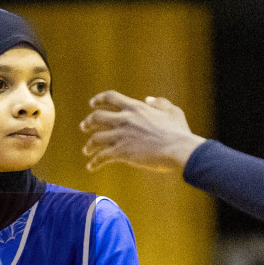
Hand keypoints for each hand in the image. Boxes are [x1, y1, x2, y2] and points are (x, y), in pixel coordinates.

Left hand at [79, 91, 206, 173]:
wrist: (178, 149)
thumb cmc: (179, 131)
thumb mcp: (172, 111)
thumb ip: (159, 102)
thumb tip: (148, 99)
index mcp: (135, 107)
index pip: (111, 97)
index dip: (98, 99)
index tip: (92, 104)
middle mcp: (124, 120)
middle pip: (97, 117)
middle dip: (88, 122)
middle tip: (84, 126)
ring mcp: (121, 136)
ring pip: (96, 139)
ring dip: (89, 145)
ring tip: (87, 150)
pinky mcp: (121, 152)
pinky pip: (102, 157)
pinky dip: (94, 162)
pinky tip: (91, 167)